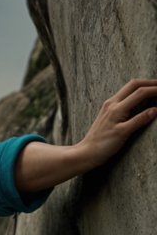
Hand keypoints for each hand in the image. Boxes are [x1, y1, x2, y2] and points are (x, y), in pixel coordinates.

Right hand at [14, 77, 156, 194]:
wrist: (85, 153)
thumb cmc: (100, 138)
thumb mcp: (111, 120)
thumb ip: (125, 111)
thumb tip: (145, 107)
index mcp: (111, 103)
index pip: (132, 84)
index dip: (148, 81)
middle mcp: (112, 106)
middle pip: (136, 86)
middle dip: (154, 83)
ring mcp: (115, 118)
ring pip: (137, 97)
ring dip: (154, 92)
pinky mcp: (119, 132)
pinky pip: (136, 120)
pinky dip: (148, 114)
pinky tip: (156, 112)